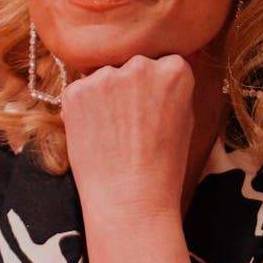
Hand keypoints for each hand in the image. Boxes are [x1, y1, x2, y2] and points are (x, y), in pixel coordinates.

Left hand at [60, 53, 195, 219]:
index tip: (154, 108)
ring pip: (104, 76)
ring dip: (105, 95)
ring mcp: (105, 76)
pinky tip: (95, 134)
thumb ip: (174, 87)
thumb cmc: (164, 167)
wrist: (130, 200)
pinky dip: (83, 108)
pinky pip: (79, 91)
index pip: (163, 62)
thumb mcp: (186, 119)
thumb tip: (166, 65)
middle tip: (131, 122)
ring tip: (112, 132)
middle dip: (130, 86)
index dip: (155, 87)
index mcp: (175, 69)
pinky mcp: (76, 91)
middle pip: (131, 65)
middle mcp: (140, 65)